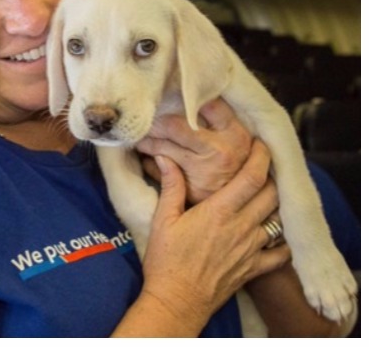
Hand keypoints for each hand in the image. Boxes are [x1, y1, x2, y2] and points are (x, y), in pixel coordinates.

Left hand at [137, 98, 251, 204]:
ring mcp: (203, 166)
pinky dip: (148, 161)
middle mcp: (221, 148)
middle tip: (145, 117)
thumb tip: (185, 96)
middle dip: (157, 121)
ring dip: (146, 140)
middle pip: (175, 125)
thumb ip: (218, 121)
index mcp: (235, 132)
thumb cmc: (233, 166)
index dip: (187, 96)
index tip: (170, 90)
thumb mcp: (235, 141)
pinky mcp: (188, 183)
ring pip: (162, 145)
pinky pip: (158, 165)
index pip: (208, 104)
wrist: (240, 208)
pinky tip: (146, 158)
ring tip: (139, 137)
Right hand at [138, 140, 290, 327]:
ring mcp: (251, 249)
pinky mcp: (254, 268)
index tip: (261, 145)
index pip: (252, 177)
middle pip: (272, 194)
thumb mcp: (162, 220)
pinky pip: (281, 252)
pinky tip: (275, 233)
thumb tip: (166, 158)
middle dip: (272, 177)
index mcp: (219, 212)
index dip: (261, 157)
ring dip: (277, 205)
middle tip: (264, 168)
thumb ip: (171, 187)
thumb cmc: (166, 260)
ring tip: (269, 196)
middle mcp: (241, 227)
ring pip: (279, 219)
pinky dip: (283, 241)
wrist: (177, 300)